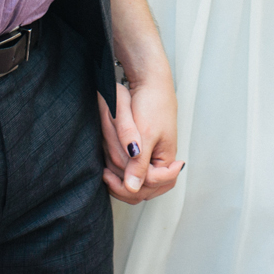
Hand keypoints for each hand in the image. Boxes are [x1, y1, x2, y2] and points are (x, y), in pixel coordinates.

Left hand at [99, 80, 182, 203]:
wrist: (149, 83)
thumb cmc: (152, 104)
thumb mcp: (145, 135)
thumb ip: (140, 164)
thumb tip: (133, 188)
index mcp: (167, 158)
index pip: (153, 184)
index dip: (133, 185)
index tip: (111, 175)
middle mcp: (161, 161)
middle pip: (146, 189)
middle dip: (126, 187)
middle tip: (107, 177)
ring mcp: (153, 158)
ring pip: (138, 184)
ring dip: (122, 181)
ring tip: (106, 174)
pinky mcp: (143, 153)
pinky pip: (133, 173)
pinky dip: (121, 174)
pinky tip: (109, 170)